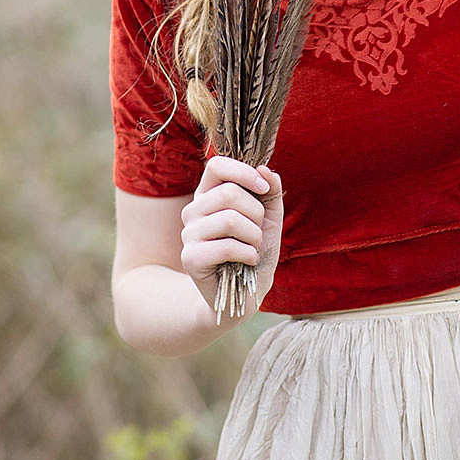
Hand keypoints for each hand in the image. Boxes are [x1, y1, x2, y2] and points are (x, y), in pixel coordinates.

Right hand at [180, 156, 283, 316]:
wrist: (245, 294)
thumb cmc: (255, 249)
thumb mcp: (269, 217)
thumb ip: (270, 191)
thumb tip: (265, 169)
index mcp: (208, 194)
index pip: (217, 165)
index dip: (244, 172)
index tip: (263, 189)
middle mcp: (193, 210)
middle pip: (229, 193)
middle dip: (257, 213)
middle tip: (259, 231)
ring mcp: (188, 234)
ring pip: (230, 219)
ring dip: (254, 236)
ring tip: (254, 247)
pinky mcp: (191, 258)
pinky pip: (227, 246)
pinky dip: (248, 254)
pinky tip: (249, 260)